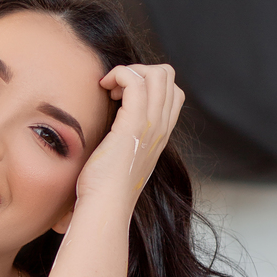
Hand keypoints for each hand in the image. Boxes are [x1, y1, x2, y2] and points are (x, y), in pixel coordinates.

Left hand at [75, 64, 183, 209]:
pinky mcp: (133, 124)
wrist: (106, 206)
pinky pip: (134, 81)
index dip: (149, 83)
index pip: (172, 92)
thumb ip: (128, 140)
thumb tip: (113, 128)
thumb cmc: (106, 188)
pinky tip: (104, 88)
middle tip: (115, 89)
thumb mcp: (124, 158)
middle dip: (139, 71)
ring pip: (156, 74)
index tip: (122, 96)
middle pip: (167, 76)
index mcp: (161, 134)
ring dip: (128, 71)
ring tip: (110, 88)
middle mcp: (161, 127)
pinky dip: (119, 74)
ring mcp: (151, 125)